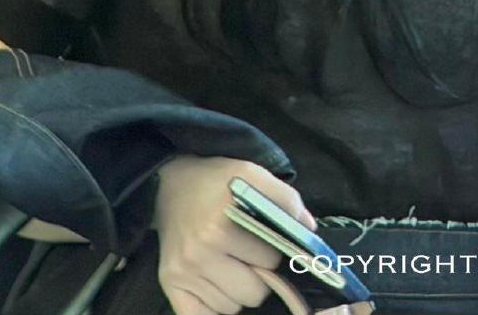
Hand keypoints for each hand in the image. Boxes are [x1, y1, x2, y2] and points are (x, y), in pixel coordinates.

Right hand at [153, 156, 312, 314]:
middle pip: (253, 292)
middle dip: (260, 276)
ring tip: (233, 266)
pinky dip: (215, 308)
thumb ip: (287, 200)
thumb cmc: (219, 181)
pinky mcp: (169, 284)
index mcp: (221, 228)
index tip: (265, 240)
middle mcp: (198, 254)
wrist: (173, 182)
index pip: (270, 261)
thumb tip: (308, 230)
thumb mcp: (255, 175)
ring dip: (238, 292)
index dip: (274, 251)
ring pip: (231, 307)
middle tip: (250, 257)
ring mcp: (181, 273)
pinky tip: (218, 287)